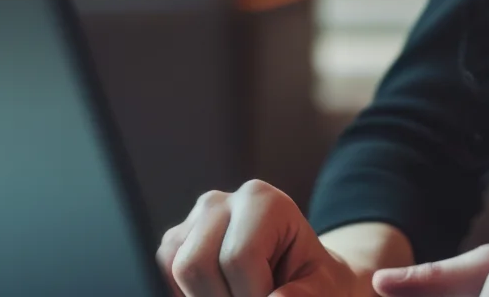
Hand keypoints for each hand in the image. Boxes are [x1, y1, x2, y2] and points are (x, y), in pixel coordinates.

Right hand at [157, 180, 365, 296]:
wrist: (299, 275)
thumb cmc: (311, 280)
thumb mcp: (323, 287)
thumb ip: (303, 295)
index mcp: (263, 200)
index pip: (238, 258)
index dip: (252, 293)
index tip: (271, 296)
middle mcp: (220, 202)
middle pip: (196, 264)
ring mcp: (192, 221)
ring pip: (177, 271)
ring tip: (239, 294)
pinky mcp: (175, 243)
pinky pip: (165, 277)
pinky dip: (190, 294)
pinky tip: (220, 293)